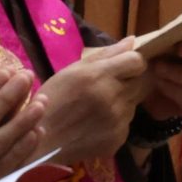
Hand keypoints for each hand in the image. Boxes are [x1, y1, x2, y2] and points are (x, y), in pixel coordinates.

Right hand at [38, 38, 151, 162]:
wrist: (41, 140)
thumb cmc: (53, 99)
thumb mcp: (72, 70)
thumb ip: (105, 55)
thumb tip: (132, 41)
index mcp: (99, 76)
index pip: (138, 62)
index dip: (133, 62)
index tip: (124, 66)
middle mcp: (113, 97)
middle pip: (140, 82)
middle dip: (129, 82)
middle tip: (109, 87)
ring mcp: (118, 120)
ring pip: (133, 103)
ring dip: (123, 101)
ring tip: (99, 107)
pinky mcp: (119, 139)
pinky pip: (126, 123)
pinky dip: (116, 120)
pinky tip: (97, 123)